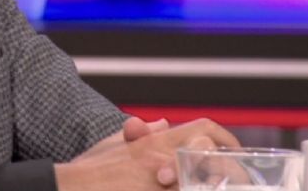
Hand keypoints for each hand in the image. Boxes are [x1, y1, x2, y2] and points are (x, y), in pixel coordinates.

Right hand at [54, 118, 240, 190]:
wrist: (71, 187)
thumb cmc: (89, 171)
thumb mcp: (113, 145)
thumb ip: (142, 135)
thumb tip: (163, 124)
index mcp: (156, 142)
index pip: (204, 130)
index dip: (226, 140)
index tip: (237, 153)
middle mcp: (165, 159)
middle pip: (213, 159)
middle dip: (228, 172)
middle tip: (233, 181)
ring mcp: (161, 182)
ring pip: (200, 183)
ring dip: (208, 184)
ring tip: (216, 186)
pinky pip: (183, 189)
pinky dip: (190, 189)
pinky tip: (188, 189)